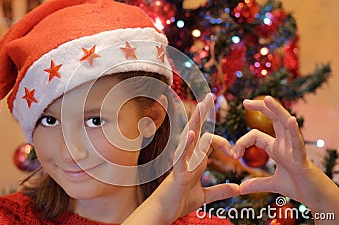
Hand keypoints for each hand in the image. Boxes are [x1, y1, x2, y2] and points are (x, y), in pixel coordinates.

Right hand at [123, 93, 239, 224]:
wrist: (165, 212)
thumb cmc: (179, 201)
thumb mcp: (205, 196)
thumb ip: (220, 191)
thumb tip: (236, 188)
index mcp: (196, 159)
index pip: (209, 141)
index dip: (224, 143)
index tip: (234, 154)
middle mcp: (189, 156)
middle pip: (197, 129)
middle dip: (204, 113)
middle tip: (210, 96)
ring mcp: (182, 162)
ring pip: (190, 136)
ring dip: (196, 120)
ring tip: (201, 105)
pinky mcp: (178, 172)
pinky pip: (182, 156)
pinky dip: (187, 145)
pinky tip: (193, 134)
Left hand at [234, 96, 338, 221]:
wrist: (316, 198)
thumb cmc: (299, 187)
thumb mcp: (273, 184)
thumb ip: (257, 184)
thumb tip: (241, 188)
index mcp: (277, 148)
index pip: (256, 135)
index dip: (241, 143)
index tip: (233, 154)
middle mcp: (285, 144)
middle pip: (274, 120)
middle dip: (261, 108)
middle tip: (245, 101)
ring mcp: (294, 149)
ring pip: (286, 125)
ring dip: (277, 111)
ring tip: (267, 99)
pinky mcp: (301, 159)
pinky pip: (298, 143)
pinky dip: (294, 131)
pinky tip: (291, 120)